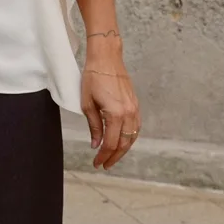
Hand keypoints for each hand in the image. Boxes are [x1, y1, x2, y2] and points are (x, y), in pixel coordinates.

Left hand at [81, 56, 140, 170]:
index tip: (96, 163)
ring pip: (132, 137)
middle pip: (123, 144)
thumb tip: (96, 144)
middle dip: (114, 156)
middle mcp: (128, 113)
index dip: (103, 156)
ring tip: (112, 156)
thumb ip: (94, 126)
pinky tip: (122, 141)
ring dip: (123, 149)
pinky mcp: (136, 104)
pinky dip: (130, 137)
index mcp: (115, 114)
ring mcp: (134, 108)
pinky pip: (136, 126)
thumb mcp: (87, 103)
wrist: (106, 58)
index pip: (110, 143)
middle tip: (104, 164)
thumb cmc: (93, 77)